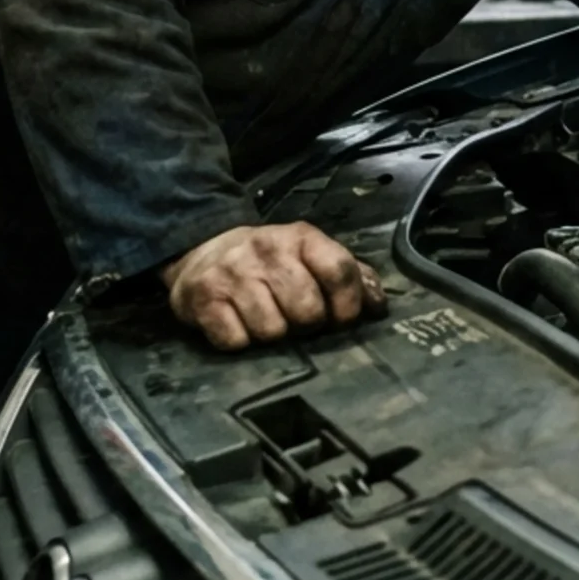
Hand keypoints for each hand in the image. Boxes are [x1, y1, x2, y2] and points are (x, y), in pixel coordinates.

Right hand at [160, 222, 383, 349]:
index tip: (342, 320)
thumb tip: (378, 307)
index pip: (339, 270)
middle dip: (307, 325)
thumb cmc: (268, 262)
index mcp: (301, 237)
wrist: (200, 251)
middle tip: (297, 321)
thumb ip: (348, 276)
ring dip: (272, 336)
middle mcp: (267, 250)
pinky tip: (238, 326)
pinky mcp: (203, 299)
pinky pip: (235, 341)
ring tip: (266, 322)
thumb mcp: (308, 256)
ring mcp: (233, 274)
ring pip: (272, 331)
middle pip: (308, 309)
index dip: (348, 305)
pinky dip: (240, 342)